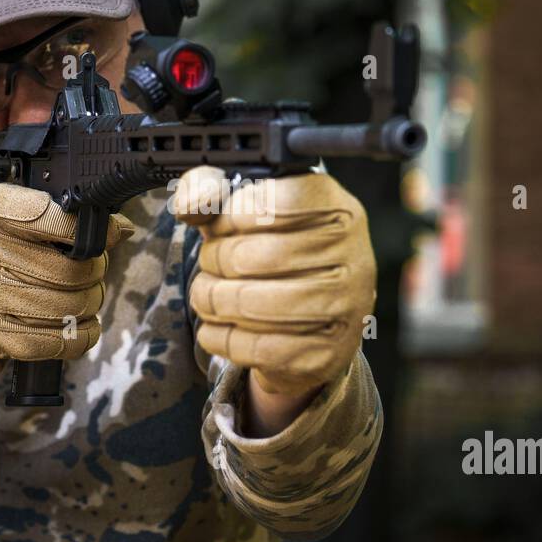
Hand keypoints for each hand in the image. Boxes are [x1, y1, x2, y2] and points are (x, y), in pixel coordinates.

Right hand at [0, 182, 134, 370]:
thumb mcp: (19, 213)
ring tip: (86, 298)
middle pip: (69, 271)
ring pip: (67, 308)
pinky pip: (53, 343)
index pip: (51, 216)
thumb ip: (67, 216)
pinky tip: (81, 326)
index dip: (88, 231)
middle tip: (93, 274)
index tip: (107, 235)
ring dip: (89, 305)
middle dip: (95, 274)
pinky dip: (79, 337)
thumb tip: (121, 230)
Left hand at [172, 166, 375, 398]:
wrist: (316, 315)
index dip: (230, 216)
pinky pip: (257, 347)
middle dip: (214, 261)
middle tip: (209, 263)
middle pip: (254, 257)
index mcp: (336, 209)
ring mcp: (344, 308)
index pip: (273, 204)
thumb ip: (209, 188)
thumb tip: (191, 205)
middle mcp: (351, 256)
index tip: (220, 225)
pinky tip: (217, 326)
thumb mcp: (245, 208)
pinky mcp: (326, 352)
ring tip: (205, 294)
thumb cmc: (276, 249)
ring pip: (252, 305)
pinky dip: (222, 337)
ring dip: (212, 300)